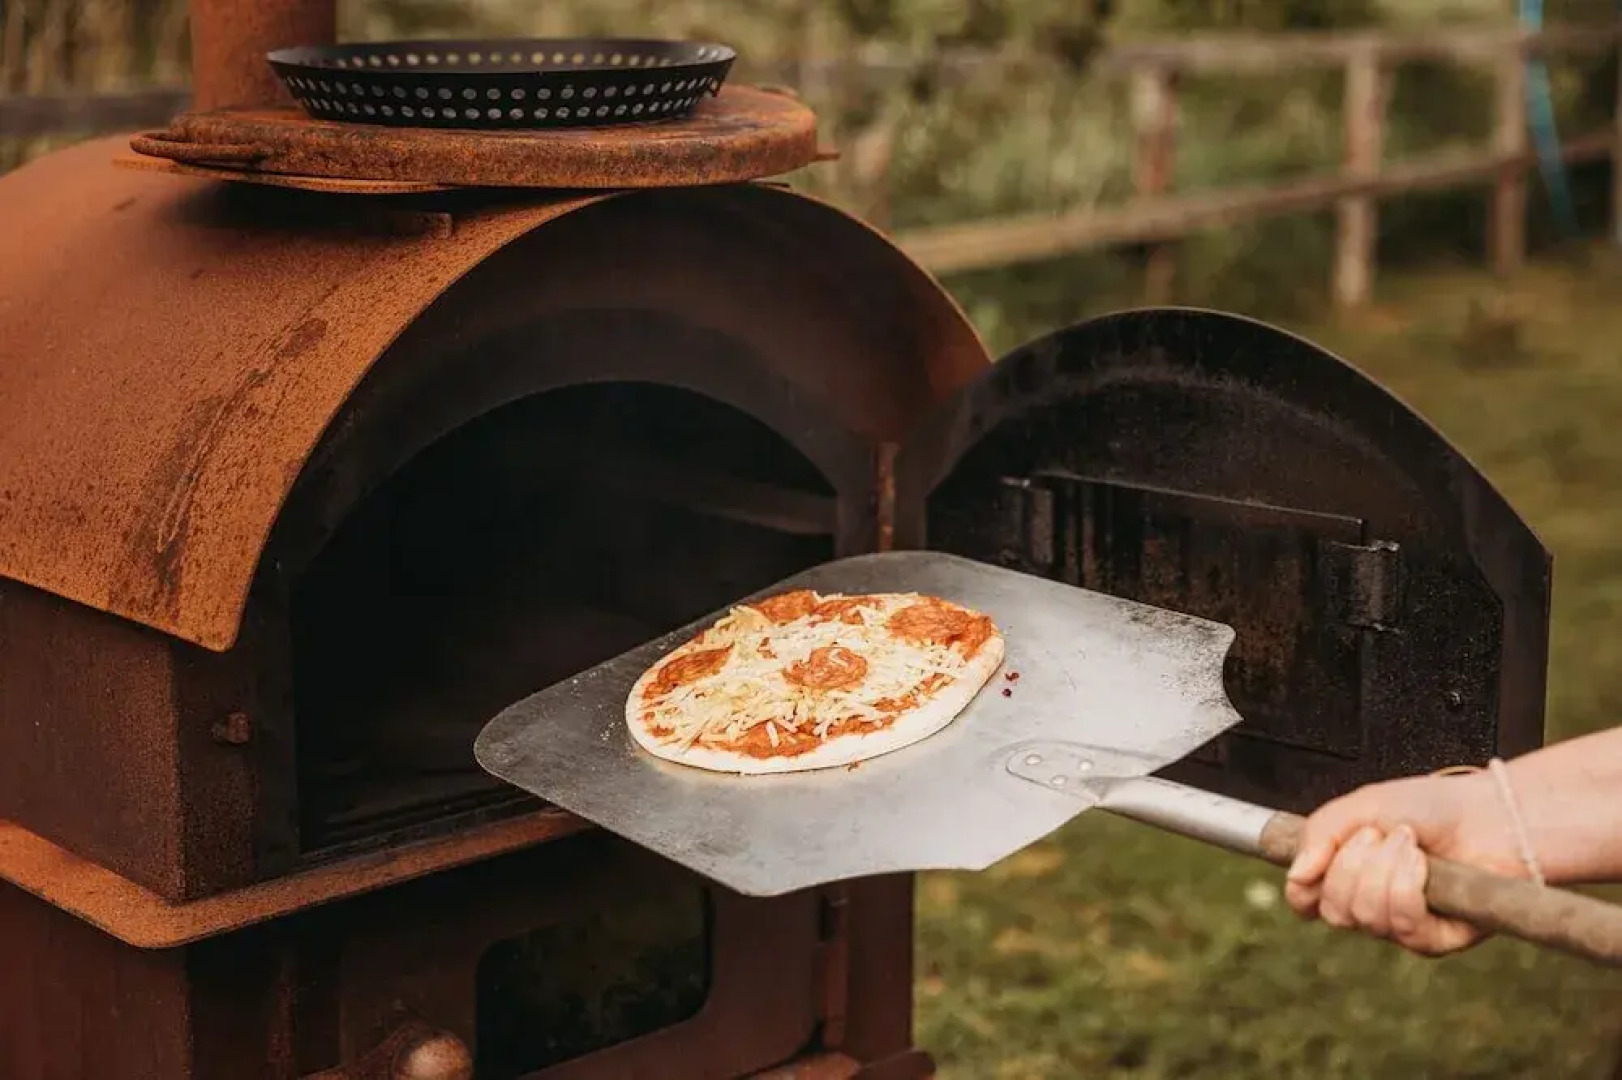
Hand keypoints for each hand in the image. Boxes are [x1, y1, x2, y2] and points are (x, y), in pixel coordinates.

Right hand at [1283, 772, 1530, 955]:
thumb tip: (1296, 875)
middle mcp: (1367, 906)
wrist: (1487, 815)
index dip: (1304, 886)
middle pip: (1333, 911)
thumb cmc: (1428, 808)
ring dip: (1386, 870)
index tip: (1323, 853)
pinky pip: (1404, 924)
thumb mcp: (1361, 807)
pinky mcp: (1433, 940)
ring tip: (1408, 844)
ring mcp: (1398, 926)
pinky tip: (1423, 864)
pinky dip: (1409, 885)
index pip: (1303, 901)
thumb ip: (1320, 835)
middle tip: (1378, 835)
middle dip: (1352, 865)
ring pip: (1366, 917)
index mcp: (1343, 875)